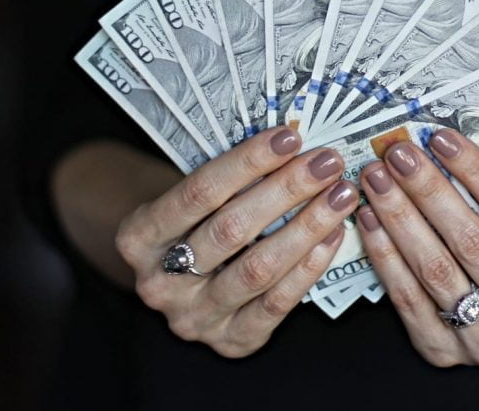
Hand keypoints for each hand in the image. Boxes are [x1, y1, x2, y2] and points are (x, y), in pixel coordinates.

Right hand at [115, 127, 358, 357]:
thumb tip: (291, 146)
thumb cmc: (192, 225)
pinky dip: (310, 266)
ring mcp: (195, 317)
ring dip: (307, 227)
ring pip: (258, 269)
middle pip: (231, 229)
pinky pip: (277, 303)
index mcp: (138, 237)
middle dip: (286, 191)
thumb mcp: (189, 198)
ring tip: (339, 195)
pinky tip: (332, 234)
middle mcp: (160, 283)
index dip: (247, 162)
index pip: (199, 192)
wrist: (178, 281)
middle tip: (327, 163)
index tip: (289, 137)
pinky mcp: (231, 341)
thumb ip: (228, 179)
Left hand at [355, 128, 478, 367]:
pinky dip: (384, 253)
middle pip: (470, 241)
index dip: (475, 171)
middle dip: (427, 190)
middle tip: (397, 154)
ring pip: (434, 269)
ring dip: (399, 217)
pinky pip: (406, 297)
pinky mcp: (444, 353)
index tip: (440, 138)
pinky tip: (370, 219)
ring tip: (377, 180)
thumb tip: (437, 146)